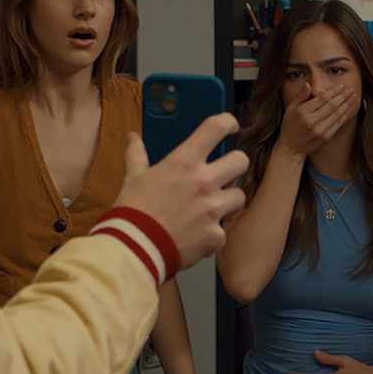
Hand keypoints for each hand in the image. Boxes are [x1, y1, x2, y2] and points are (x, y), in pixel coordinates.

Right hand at [115, 113, 248, 269]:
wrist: (133, 251)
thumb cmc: (131, 213)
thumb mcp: (133, 179)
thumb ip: (137, 155)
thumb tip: (133, 138)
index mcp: (184, 162)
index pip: (216, 127)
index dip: (228, 122)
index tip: (230, 127)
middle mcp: (204, 182)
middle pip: (241, 161)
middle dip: (234, 165)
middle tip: (223, 173)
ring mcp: (213, 209)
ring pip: (239, 196)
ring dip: (228, 200)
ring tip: (210, 207)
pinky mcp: (216, 235)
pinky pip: (224, 228)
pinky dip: (213, 232)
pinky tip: (197, 233)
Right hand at [275, 83, 357, 159]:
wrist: (291, 148)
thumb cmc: (289, 126)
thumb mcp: (290, 109)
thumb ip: (300, 96)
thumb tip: (308, 84)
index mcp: (303, 112)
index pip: (322, 98)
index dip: (333, 91)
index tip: (341, 86)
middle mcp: (312, 121)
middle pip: (332, 105)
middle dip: (343, 96)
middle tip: (351, 89)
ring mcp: (320, 130)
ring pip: (337, 114)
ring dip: (346, 104)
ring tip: (353, 97)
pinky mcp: (325, 137)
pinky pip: (337, 124)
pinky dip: (344, 116)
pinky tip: (348, 110)